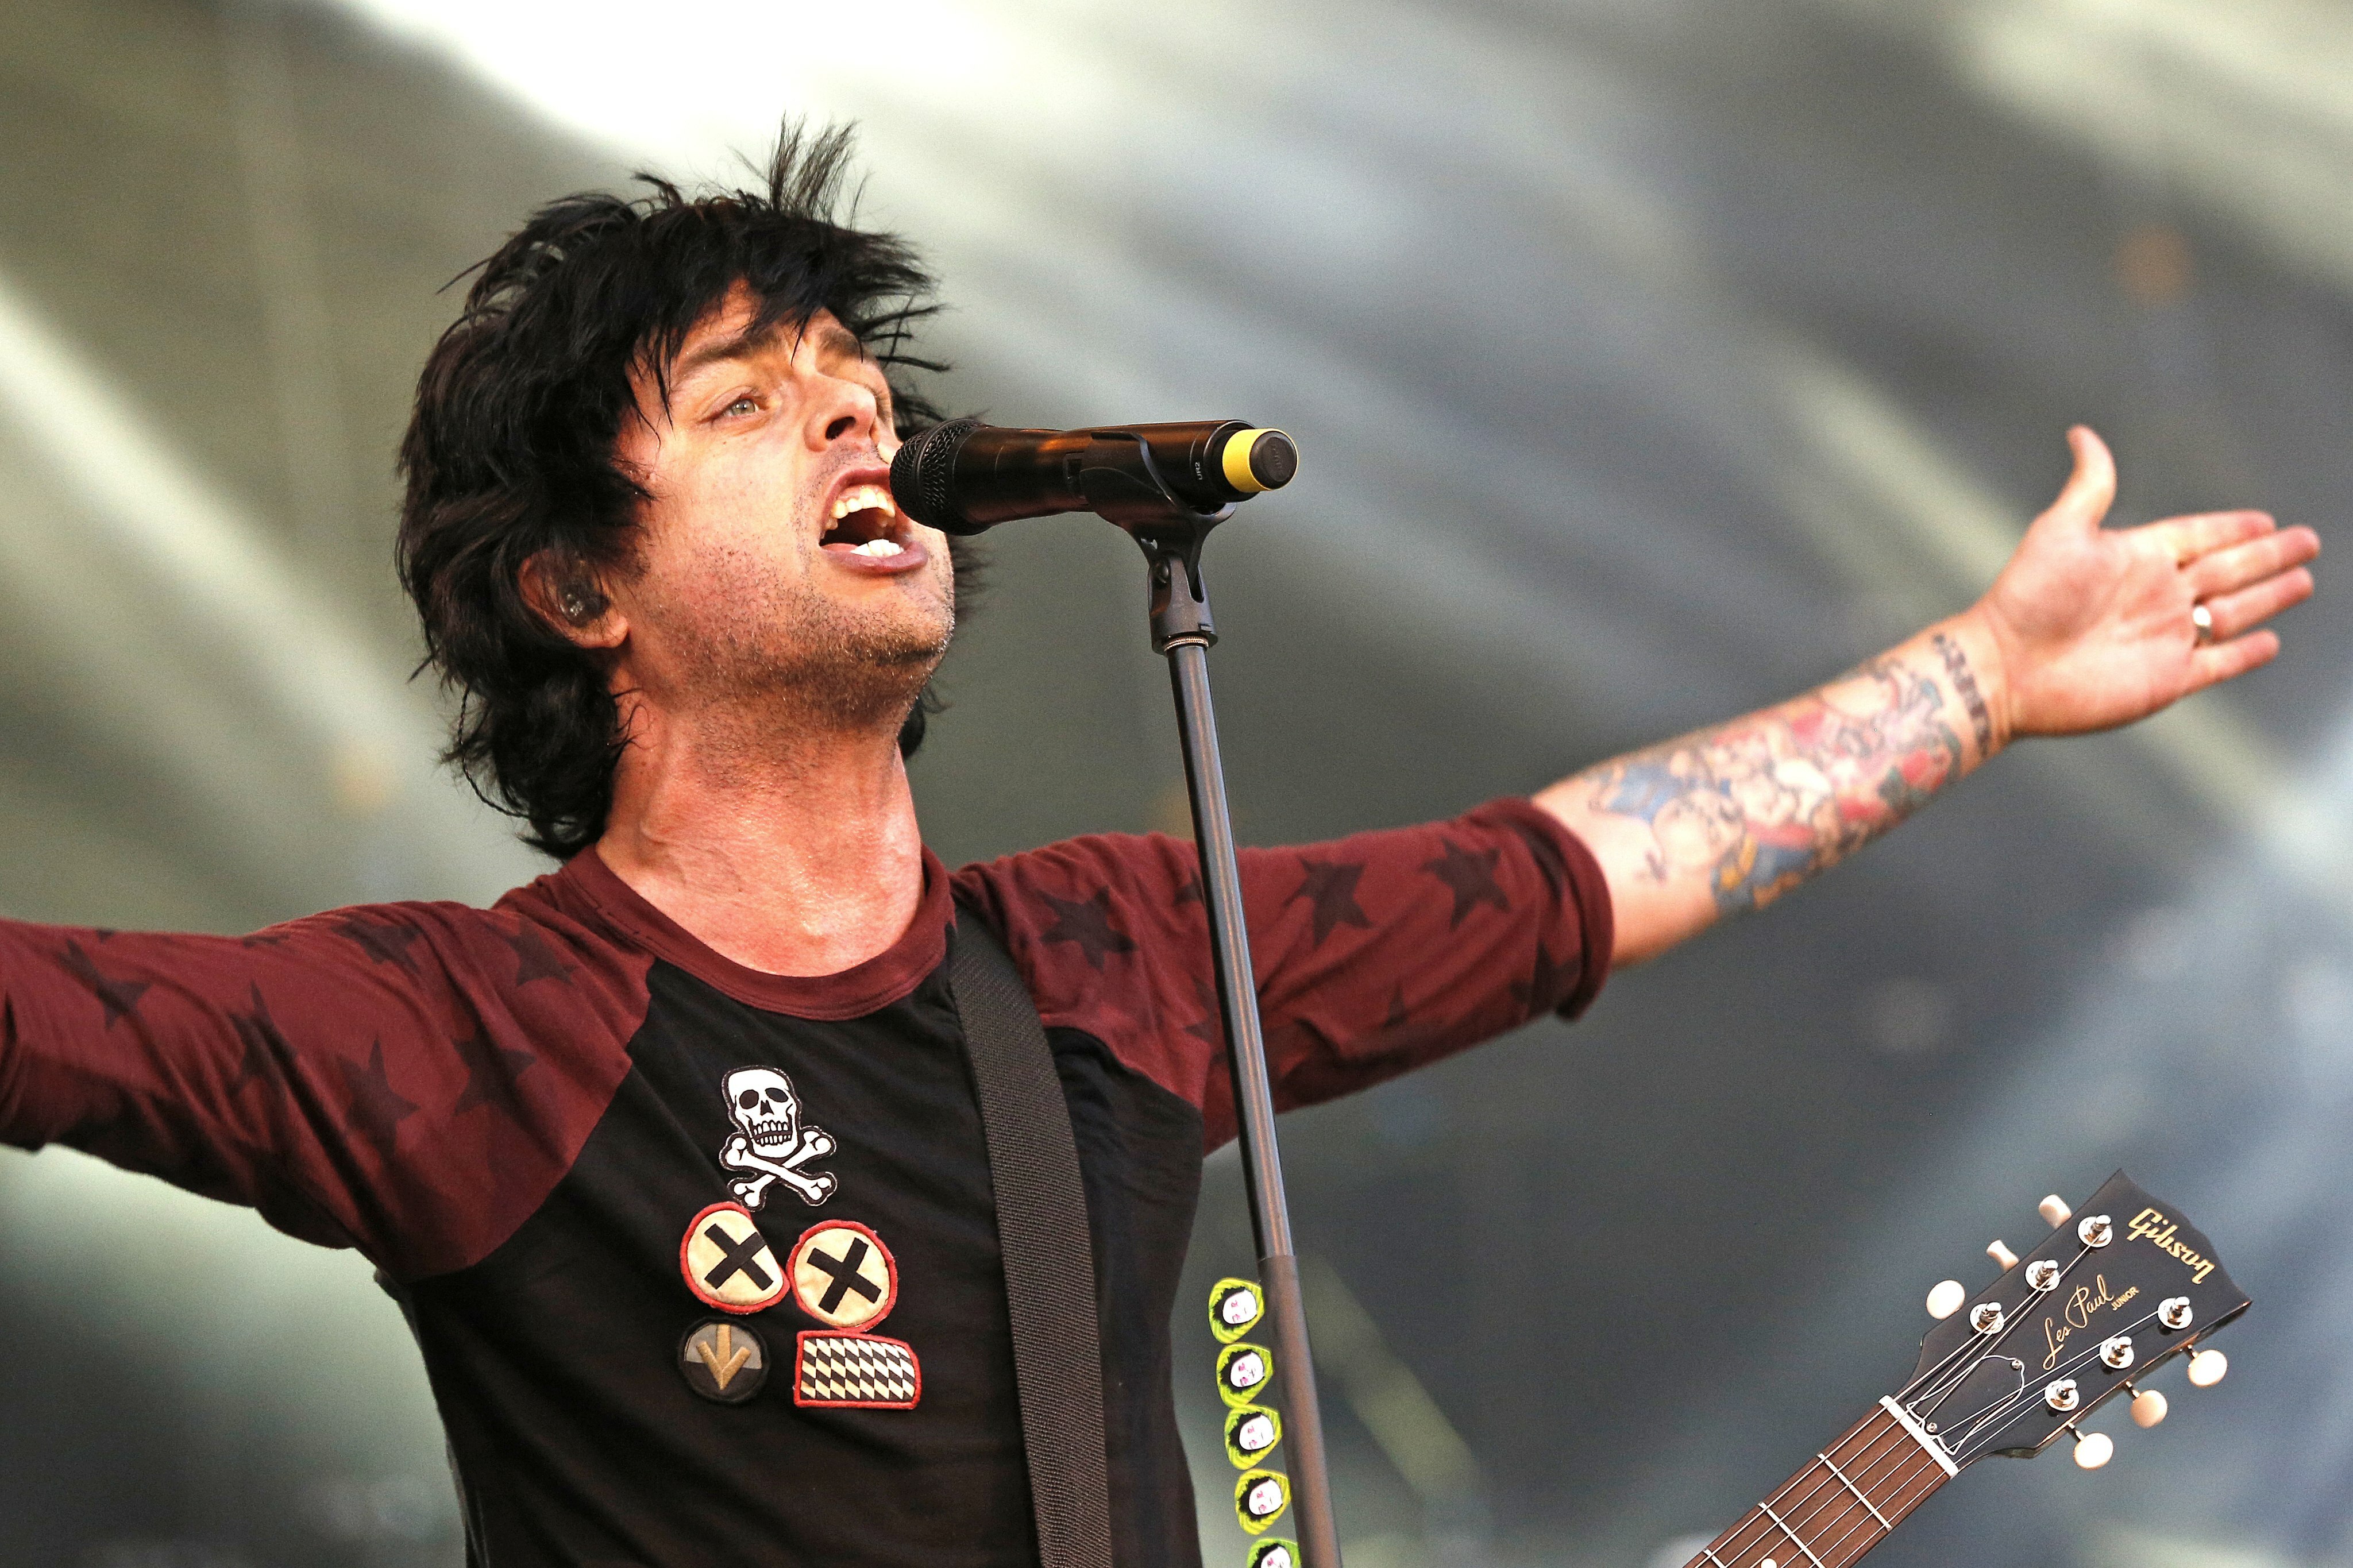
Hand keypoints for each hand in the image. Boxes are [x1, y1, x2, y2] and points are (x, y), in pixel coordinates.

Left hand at [1968, 427, 2318, 740]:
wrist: (2005, 669)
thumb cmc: (2026, 598)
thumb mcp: (2061, 530)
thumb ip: (2090, 484)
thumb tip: (2082, 433)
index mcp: (2139, 557)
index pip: (2201, 537)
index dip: (2234, 529)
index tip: (2266, 520)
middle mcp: (2158, 596)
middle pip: (2230, 570)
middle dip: (2269, 556)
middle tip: (2308, 541)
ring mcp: (2165, 638)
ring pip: (2234, 613)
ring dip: (2268, 597)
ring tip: (2303, 581)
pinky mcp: (2168, 680)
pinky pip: (2219, 664)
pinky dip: (2245, 653)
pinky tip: (2268, 641)